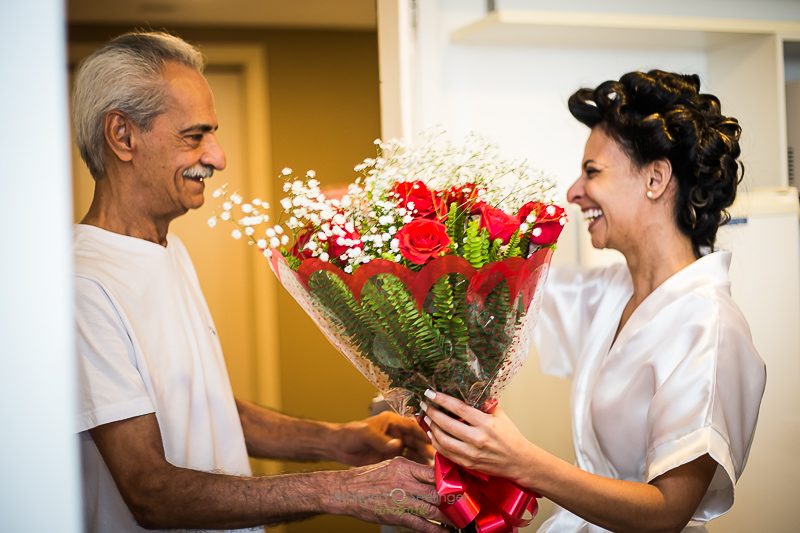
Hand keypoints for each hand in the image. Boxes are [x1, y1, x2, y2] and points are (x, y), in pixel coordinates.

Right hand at [328, 456, 448, 532]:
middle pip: (436, 492)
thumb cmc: (368, 477)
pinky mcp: (395, 516)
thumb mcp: (391, 464)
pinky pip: (420, 524)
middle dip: (453, 500)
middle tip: (464, 504)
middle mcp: (403, 482)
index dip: (449, 480)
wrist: (346, 491)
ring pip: (432, 509)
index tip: (460, 485)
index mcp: (404, 466)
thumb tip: (433, 473)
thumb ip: (412, 469)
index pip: (433, 472)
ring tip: (458, 519)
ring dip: (448, 516)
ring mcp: (400, 500)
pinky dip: (436, 530)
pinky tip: (445, 532)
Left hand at [334, 411, 433, 466]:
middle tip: (434, 459)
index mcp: (392, 422)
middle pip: (415, 440)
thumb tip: (398, 445)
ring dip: (421, 458)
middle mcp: (396, 433)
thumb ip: (381, 440)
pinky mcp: (391, 458)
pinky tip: (420, 472)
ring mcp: (394, 446)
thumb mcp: (365, 434)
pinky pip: (406, 461)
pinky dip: (413, 466)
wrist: (338, 447)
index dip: (423, 434)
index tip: (432, 443)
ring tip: (431, 467)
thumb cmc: (350, 434)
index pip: (412, 426)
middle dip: (425, 448)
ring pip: (413, 451)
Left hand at [421, 390, 535, 481]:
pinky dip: (436, 443)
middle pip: (446, 424)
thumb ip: (485, 407)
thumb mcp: (501, 417)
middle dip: (432, 412)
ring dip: (431, 428)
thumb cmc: (512, 438)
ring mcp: (471, 453)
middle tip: (424, 405)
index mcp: (486, 423)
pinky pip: (446, 453)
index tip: (430, 393)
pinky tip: (433, 435)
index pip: (459, 408)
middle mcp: (478, 439)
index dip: (441, 400)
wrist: (520, 462)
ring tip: (427, 419)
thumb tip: (469, 397)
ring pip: (443, 440)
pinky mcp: (468, 463)